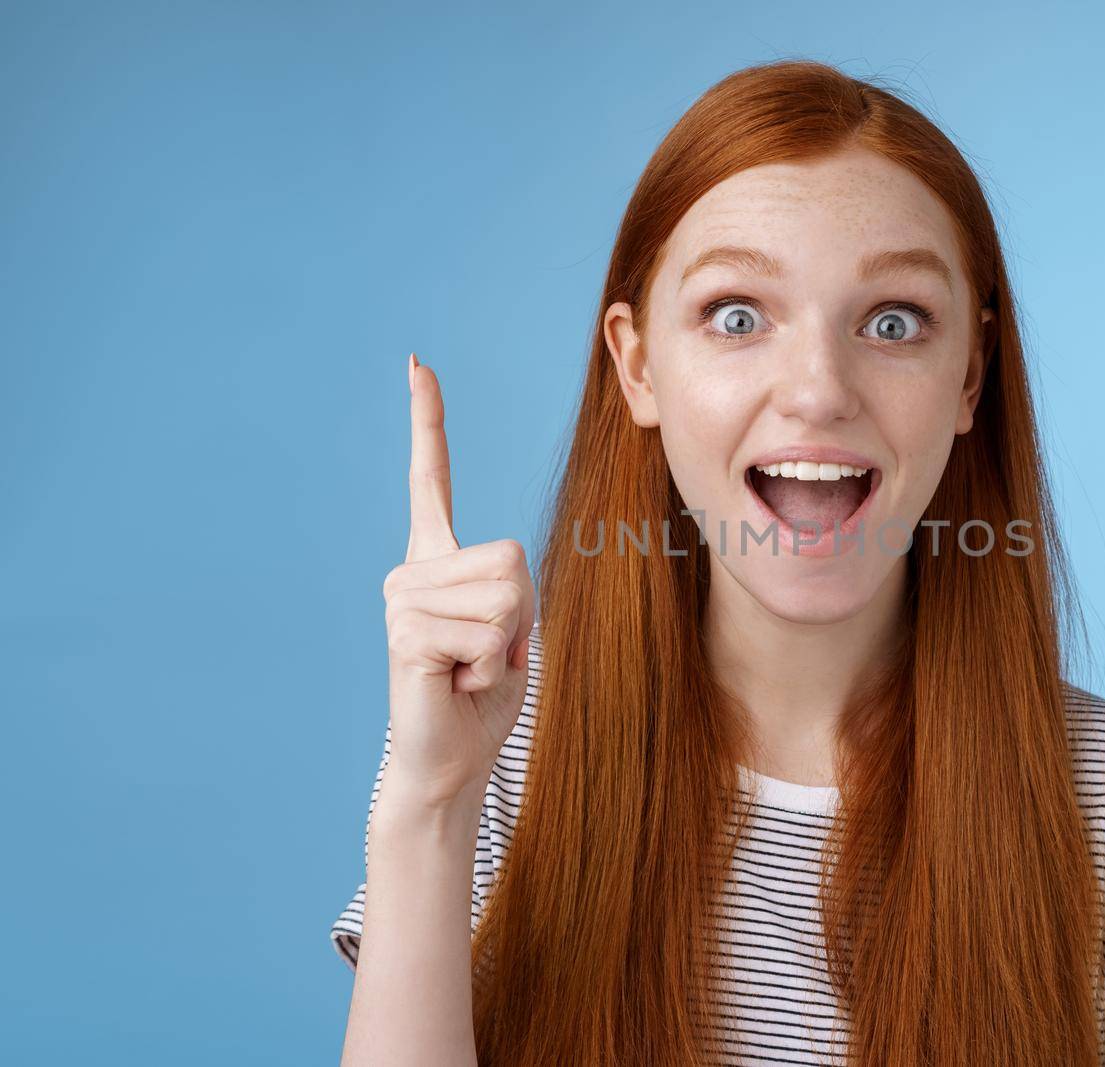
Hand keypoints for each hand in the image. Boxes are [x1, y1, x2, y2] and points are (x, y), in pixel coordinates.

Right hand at [378, 353, 534, 809]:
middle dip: (522, 616)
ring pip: (506, 597)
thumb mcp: (513, 626)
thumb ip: (510, 586)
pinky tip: (459, 683)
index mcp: (436, 560)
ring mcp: (401, 600)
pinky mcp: (406, 635)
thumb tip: (508, 571)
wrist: (451, 757)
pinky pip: (488, 634)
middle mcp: (410, 570)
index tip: (417, 363)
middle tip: (488, 654)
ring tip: (471, 670)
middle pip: (513, 558)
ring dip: (508, 645)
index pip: (430, 476)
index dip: (428, 421)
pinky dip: (493, 668)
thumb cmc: (484, 694)